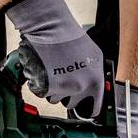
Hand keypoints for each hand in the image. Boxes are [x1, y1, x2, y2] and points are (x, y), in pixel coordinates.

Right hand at [4, 0, 103, 116]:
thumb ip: (95, 76)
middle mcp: (80, 87)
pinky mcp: (45, 86)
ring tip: (54, 69)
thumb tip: (96, 90)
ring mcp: (62, 88)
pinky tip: (45, 70)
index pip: (95, 107)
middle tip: (64, 77)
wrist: (51, 28)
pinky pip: (42, 93)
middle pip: (72, 103)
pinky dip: (41, 84)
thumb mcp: (94, 57)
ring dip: (53, 88)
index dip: (89, 108)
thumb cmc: (71, 38)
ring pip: (55, 99)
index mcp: (95, 81)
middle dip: (67, 94)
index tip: (85, 110)